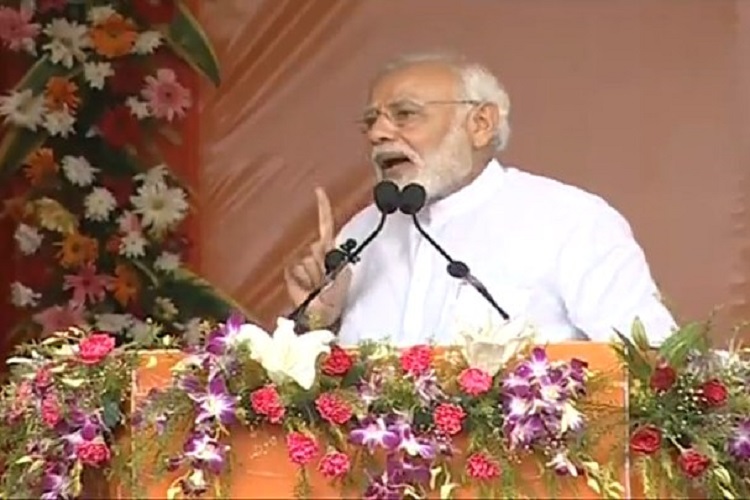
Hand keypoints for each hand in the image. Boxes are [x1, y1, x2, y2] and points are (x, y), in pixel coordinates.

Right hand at [284, 187, 351, 325]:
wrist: (318, 318)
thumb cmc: (333, 304)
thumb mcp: (339, 284)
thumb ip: (334, 268)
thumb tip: (322, 252)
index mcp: (332, 253)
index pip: (326, 226)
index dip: (323, 208)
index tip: (318, 191)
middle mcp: (317, 255)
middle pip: (315, 249)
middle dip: (320, 267)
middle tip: (325, 285)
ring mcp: (303, 264)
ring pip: (304, 262)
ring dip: (310, 278)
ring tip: (316, 290)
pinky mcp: (291, 273)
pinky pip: (292, 271)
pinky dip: (297, 283)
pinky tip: (305, 291)